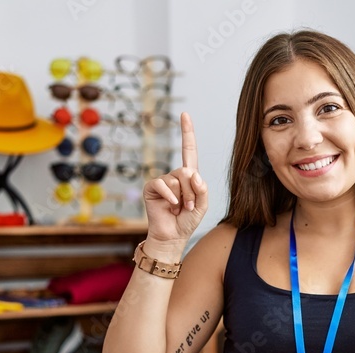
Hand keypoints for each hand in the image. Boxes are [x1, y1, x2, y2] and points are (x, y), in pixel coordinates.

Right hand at [142, 112, 208, 243]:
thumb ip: (202, 189)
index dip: (187, 133)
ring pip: (176, 179)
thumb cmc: (187, 220)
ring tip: (179, 208)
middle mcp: (175, 176)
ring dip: (182, 197)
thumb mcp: (202, 205)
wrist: (173, 236)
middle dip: (192, 191)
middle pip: (186, 171)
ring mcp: (163, 181)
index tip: (185, 115)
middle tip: (189, 206)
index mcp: (189, 177)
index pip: (188, 150)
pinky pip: (162, 184)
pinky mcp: (151, 188)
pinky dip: (169, 196)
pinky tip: (171, 206)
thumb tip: (193, 174)